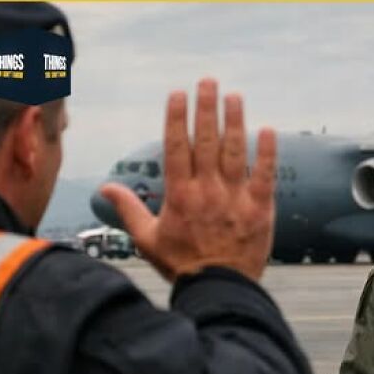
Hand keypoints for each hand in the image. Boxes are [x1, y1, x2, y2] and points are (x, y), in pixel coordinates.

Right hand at [99, 78, 275, 281]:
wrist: (218, 291)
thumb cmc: (183, 266)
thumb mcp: (148, 239)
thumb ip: (128, 210)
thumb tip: (104, 188)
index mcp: (179, 196)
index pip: (176, 147)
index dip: (177, 118)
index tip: (177, 95)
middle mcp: (207, 192)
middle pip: (206, 141)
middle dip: (206, 108)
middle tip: (208, 82)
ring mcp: (235, 199)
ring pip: (235, 151)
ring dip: (235, 121)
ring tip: (234, 97)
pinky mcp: (260, 210)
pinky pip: (265, 175)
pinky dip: (268, 152)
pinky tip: (269, 130)